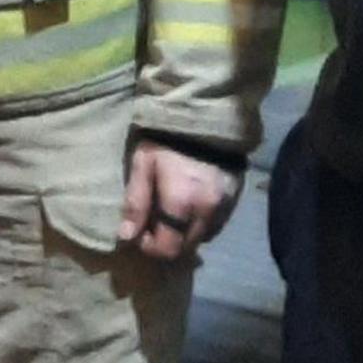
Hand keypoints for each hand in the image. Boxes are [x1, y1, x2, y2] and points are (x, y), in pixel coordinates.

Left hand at [118, 139, 242, 259]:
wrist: (206, 113)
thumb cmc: (166, 137)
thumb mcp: (143, 164)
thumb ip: (136, 202)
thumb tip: (126, 236)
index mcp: (182, 204)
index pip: (167, 248)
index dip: (149, 247)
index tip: (138, 233)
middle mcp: (207, 212)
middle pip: (186, 247)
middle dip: (166, 242)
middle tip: (152, 224)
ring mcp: (225, 207)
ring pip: (202, 238)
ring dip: (184, 234)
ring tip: (170, 214)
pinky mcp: (236, 199)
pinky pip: (216, 224)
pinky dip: (200, 223)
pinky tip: (189, 206)